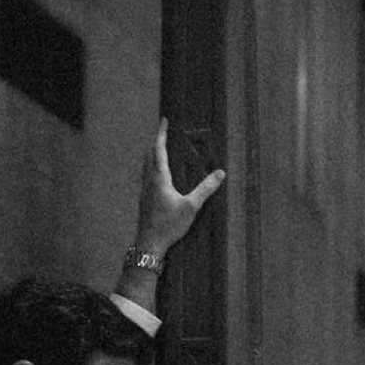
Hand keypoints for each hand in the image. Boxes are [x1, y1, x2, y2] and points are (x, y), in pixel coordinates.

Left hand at [134, 118, 225, 259]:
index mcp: (159, 178)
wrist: (149, 244)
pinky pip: (146, 176)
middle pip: (150, 154)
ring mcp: (144, 190)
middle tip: (164, 131)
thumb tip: (220, 173)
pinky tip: (158, 175)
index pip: (159, 149)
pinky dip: (152, 167)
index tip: (164, 120)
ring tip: (161, 148)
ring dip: (153, 154)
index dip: (162, 133)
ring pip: (146, 165)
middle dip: (157, 141)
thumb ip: (205, 189)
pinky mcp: (144, 199)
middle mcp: (149, 181)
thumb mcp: (191, 207)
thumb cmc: (168, 226)